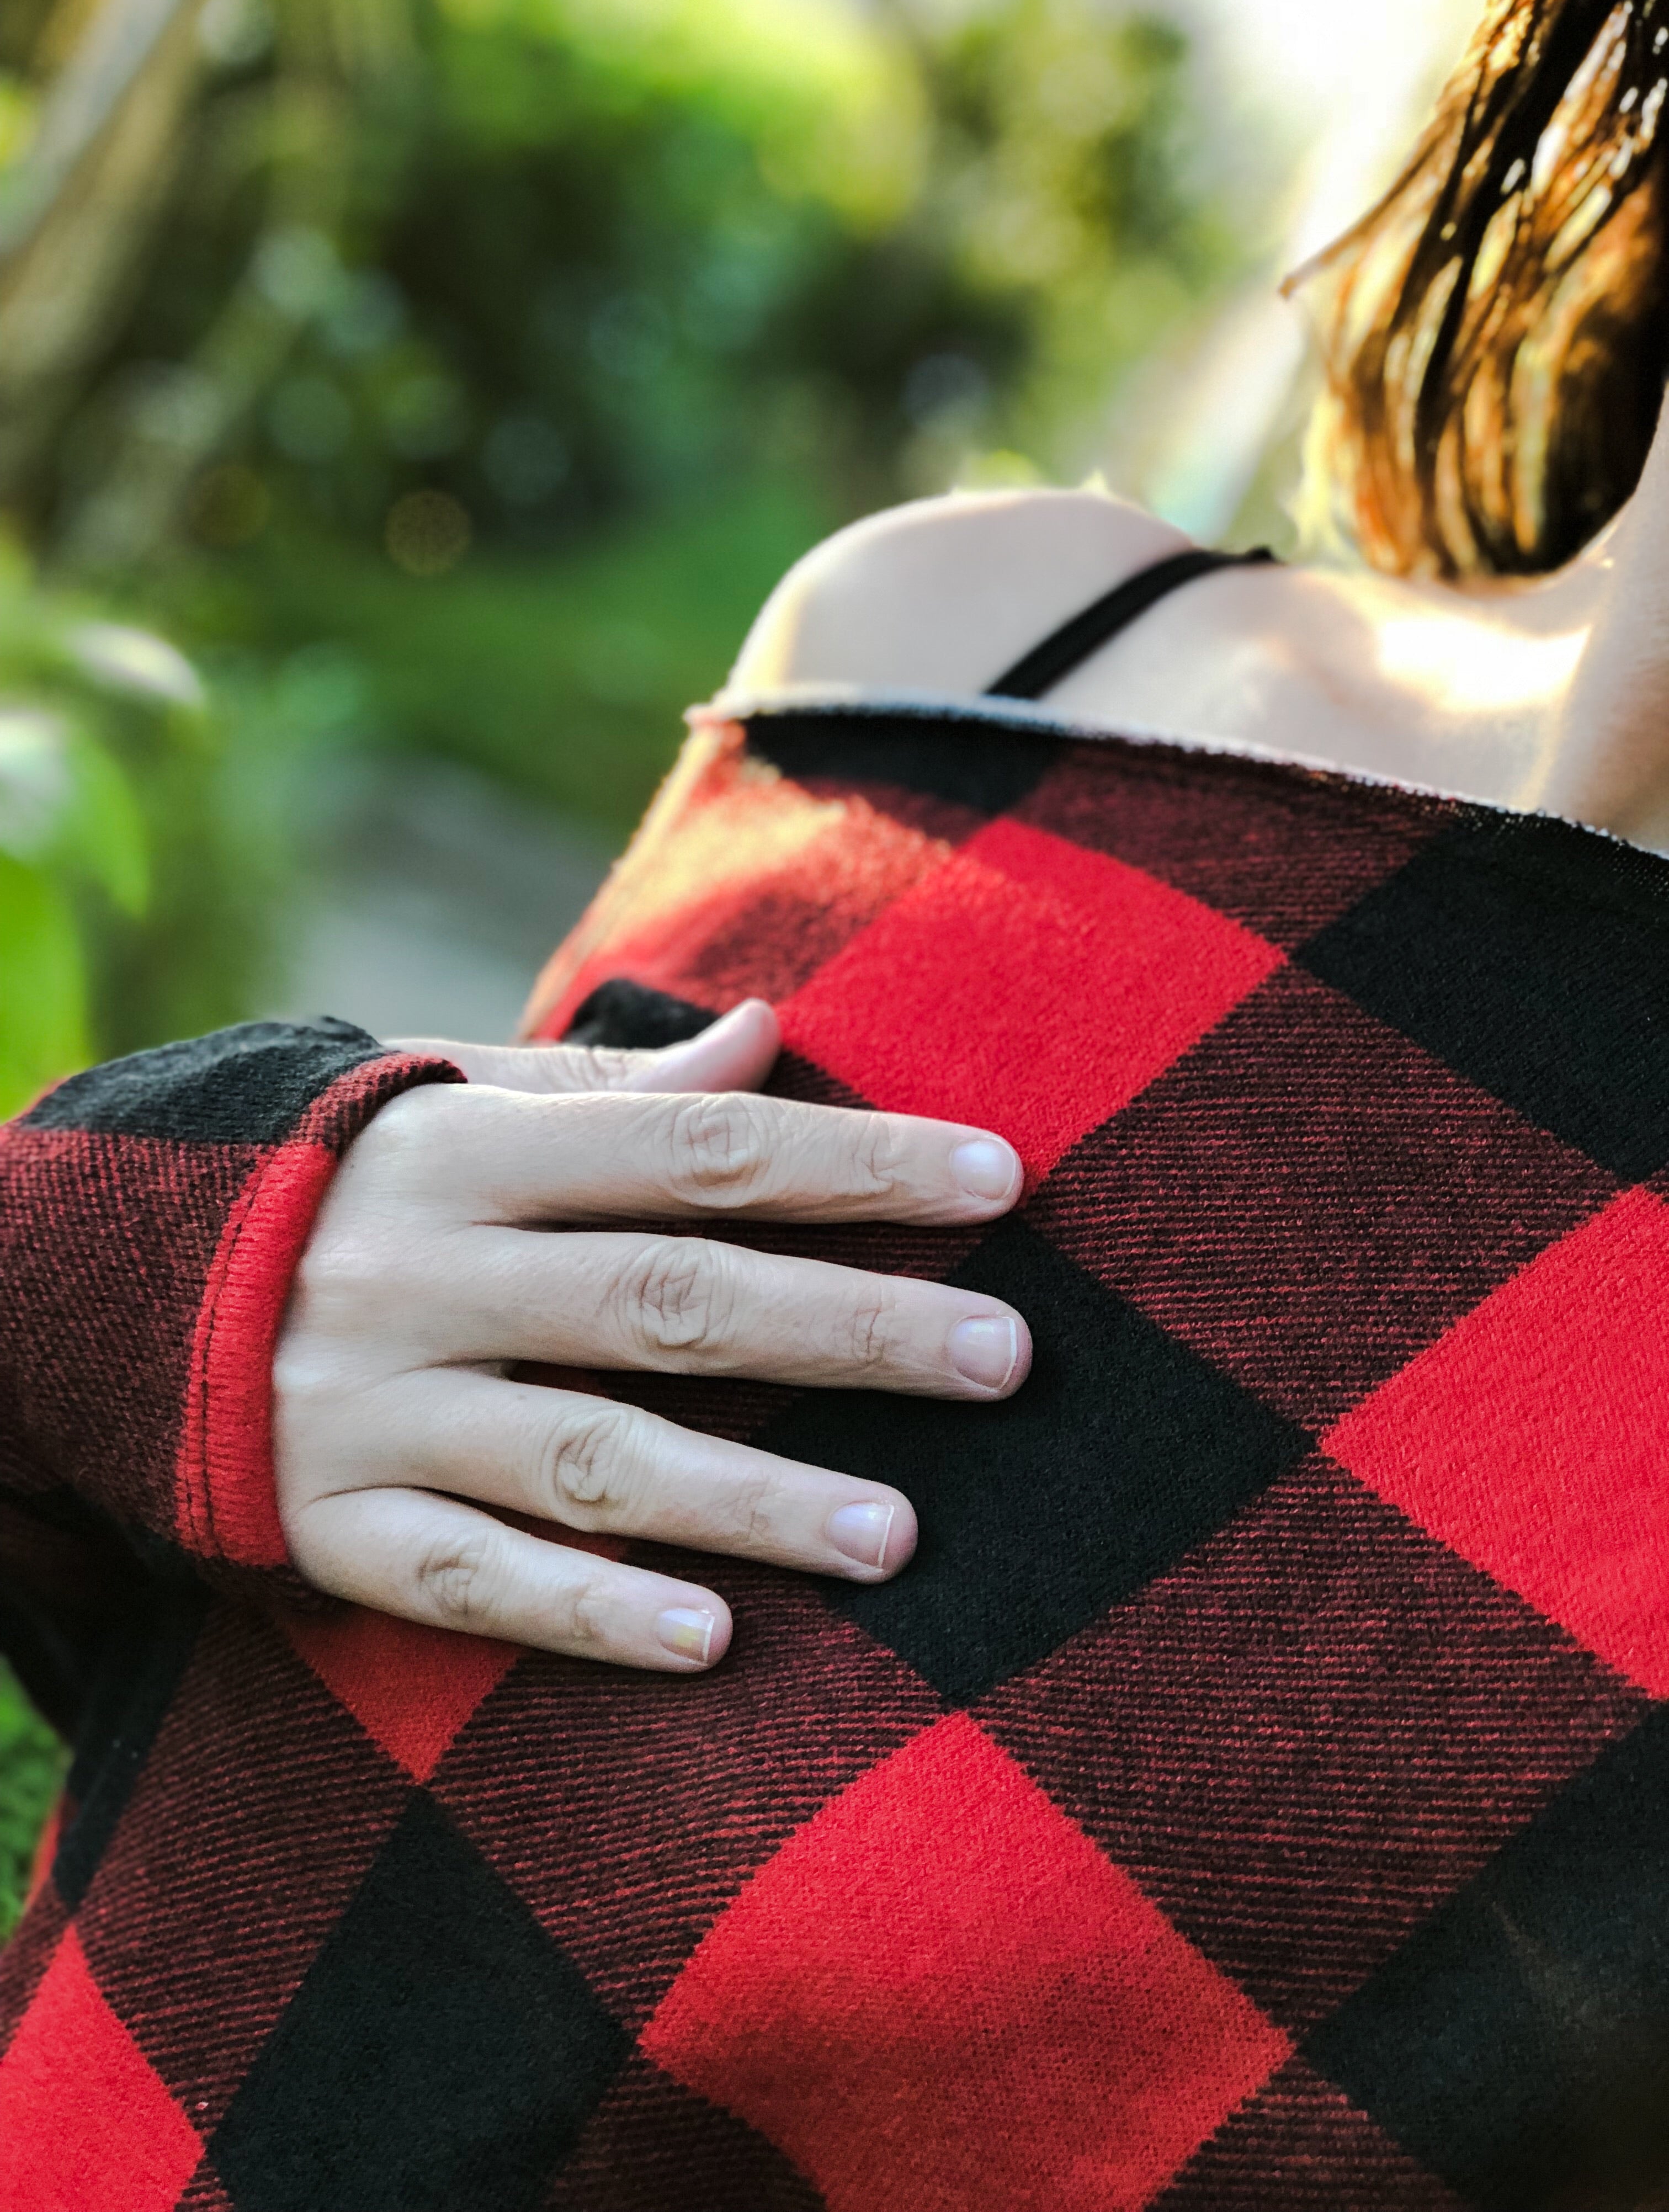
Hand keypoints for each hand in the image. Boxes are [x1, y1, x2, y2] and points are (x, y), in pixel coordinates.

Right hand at [274, 1000, 1029, 1671]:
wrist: (111, 1288)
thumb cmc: (346, 1185)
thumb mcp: (451, 1102)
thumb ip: (612, 1087)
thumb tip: (769, 1034)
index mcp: (469, 1149)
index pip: (696, 1149)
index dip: (853, 1164)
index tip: (1001, 1179)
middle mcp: (425, 1275)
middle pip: (667, 1301)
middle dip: (844, 1327)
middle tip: (1004, 1358)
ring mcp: (374, 1411)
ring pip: (587, 1457)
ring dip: (750, 1497)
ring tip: (899, 1534)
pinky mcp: (332, 1529)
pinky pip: (470, 1582)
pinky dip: (587, 1611)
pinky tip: (710, 1640)